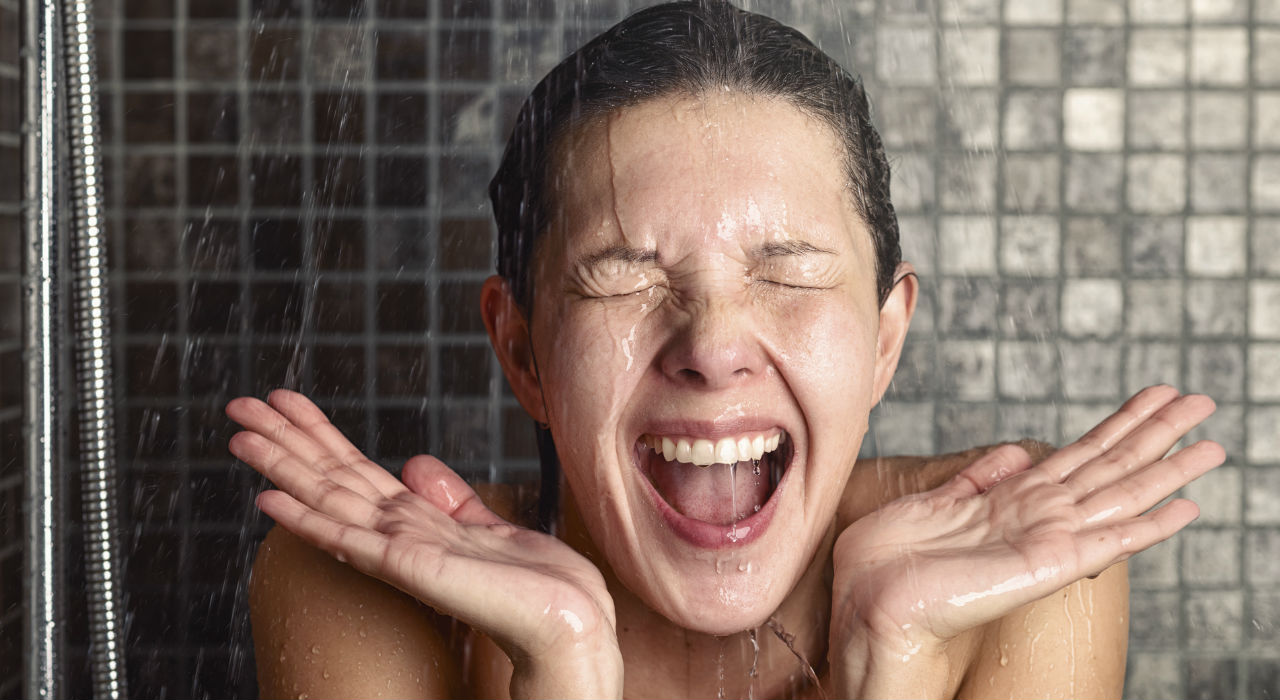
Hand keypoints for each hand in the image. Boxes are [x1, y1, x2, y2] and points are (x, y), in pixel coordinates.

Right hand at [226, 390, 621, 698]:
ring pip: (326, 498)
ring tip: (238, 437)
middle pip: (328, 476)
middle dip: (284, 440)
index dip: (318, 434)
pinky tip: (270, 501)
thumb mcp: (490, 526)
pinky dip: (306, 519)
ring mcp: (396, 551)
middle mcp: (397, 535)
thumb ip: (450, 500)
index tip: (285, 402)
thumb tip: (417, 466)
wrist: (565, 619)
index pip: (354, 469)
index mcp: (416, 522)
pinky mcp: (405, 567)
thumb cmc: (536, 584)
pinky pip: (346, 538)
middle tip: (238, 406)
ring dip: (281, 467)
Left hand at [829, 386, 1222, 696]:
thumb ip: (977, 479)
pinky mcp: (1048, 564)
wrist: (870, 601)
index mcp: (1013, 500)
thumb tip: (1012, 454)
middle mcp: (1039, 518)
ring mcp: (1047, 540)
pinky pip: (1110, 540)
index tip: (1155, 396)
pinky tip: (1186, 508)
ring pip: (1121, 493)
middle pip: (1112, 466)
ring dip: (1169, 469)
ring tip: (1214, 444)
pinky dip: (1149, 525)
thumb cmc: (889, 561)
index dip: (1119, 423)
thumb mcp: (934, 502)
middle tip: (1204, 403)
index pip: (1080, 453)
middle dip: (1158, 433)